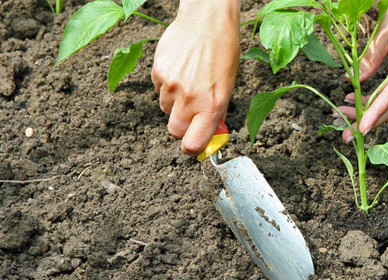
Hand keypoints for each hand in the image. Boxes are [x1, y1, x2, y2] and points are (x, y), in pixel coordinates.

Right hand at [151, 0, 239, 154]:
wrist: (206, 21)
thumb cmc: (223, 51)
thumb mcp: (228, 85)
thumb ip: (218, 111)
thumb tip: (212, 133)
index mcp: (212, 105)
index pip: (193, 143)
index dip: (192, 148)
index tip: (193, 146)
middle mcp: (191, 100)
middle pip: (175, 131)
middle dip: (182, 126)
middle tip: (191, 113)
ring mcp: (172, 86)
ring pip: (166, 108)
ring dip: (175, 102)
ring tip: (189, 81)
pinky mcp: (158, 73)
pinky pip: (159, 89)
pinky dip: (167, 84)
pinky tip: (180, 68)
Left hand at [337, 0, 387, 141]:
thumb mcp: (386, 31)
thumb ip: (371, 56)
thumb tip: (353, 80)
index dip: (373, 115)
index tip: (360, 129)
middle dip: (367, 123)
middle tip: (347, 136)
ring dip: (366, 114)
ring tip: (342, 115)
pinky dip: (371, 102)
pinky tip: (353, 99)